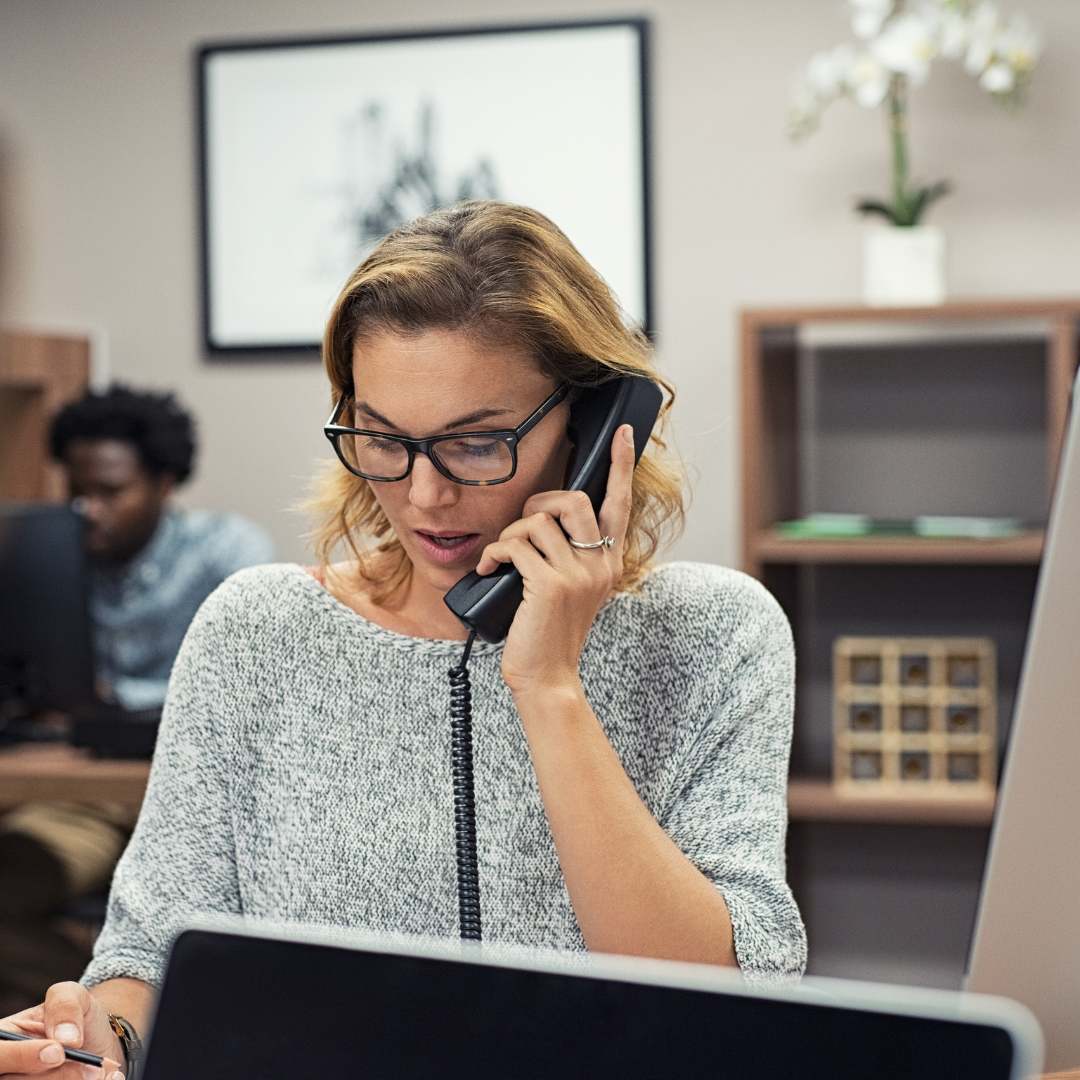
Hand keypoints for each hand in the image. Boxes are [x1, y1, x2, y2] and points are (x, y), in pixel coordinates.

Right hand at [0, 983, 123, 1078]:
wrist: (95, 1041)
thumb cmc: (75, 1017)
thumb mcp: (72, 995)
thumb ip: (64, 1005)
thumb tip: (64, 1039)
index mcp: (3, 1041)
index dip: (21, 1057)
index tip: (58, 1052)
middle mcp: (6, 1071)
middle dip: (59, 1075)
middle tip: (93, 1067)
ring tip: (102, 1070)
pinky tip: (109, 1079)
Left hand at [475, 423, 635, 698]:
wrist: (547, 678)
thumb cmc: (550, 633)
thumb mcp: (573, 591)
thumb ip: (570, 556)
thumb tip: (542, 521)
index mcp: (609, 563)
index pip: (620, 504)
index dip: (620, 465)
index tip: (623, 433)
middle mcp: (600, 565)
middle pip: (572, 500)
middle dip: (538, 502)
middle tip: (522, 528)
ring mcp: (577, 575)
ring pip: (536, 522)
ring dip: (509, 535)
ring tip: (501, 559)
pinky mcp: (550, 585)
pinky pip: (514, 545)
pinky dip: (493, 553)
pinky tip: (487, 570)